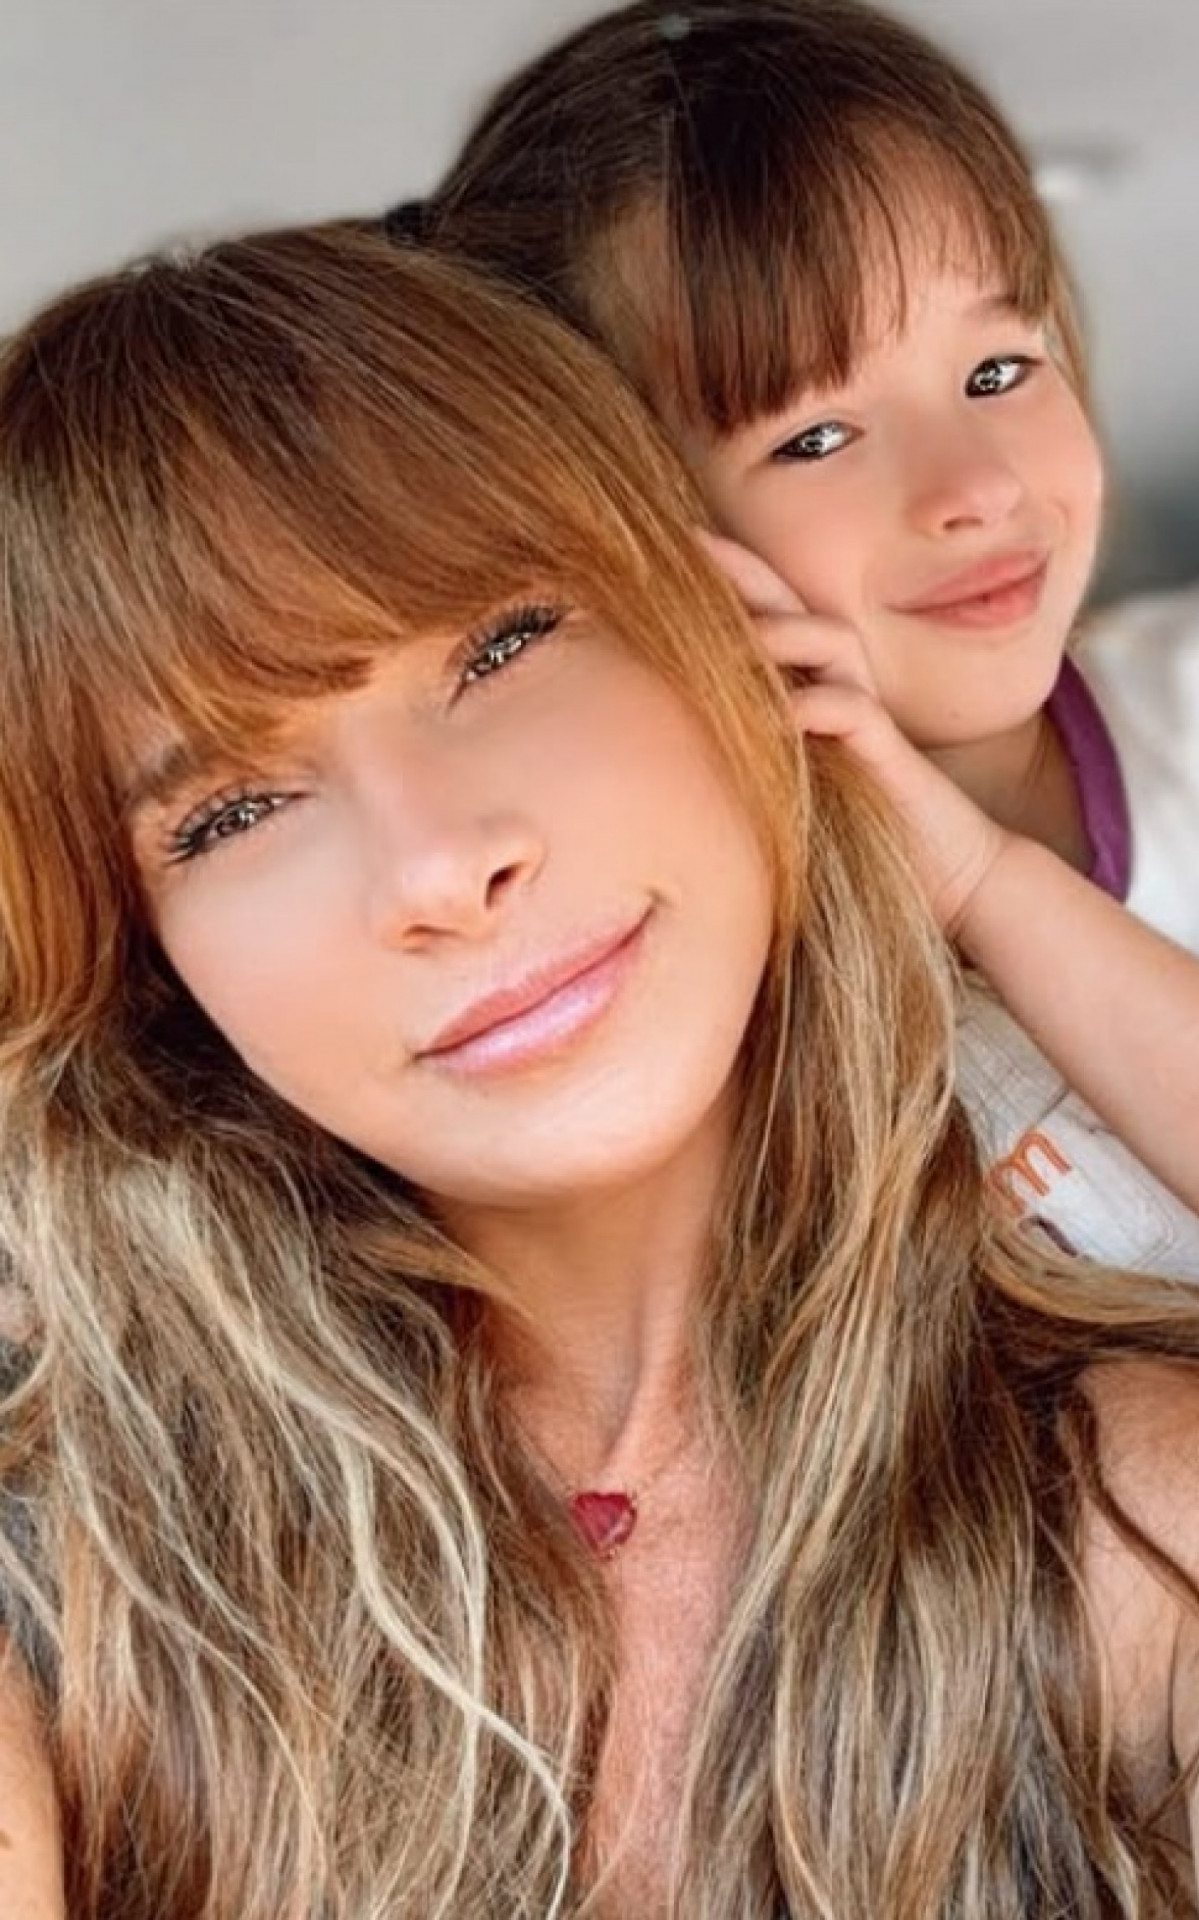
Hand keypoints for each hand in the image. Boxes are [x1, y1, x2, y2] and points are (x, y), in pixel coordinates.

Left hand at [698, 530, 1010, 933]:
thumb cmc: (863, 833)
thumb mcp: (792, 788)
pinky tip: (777, 711)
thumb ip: (750, 757)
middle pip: (798, 611)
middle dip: (749, 575)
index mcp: (818, 692)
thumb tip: (675, 747)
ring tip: (731, 633)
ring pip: (831, 646)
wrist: (950, 875)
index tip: (676, 551)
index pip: (773, 621)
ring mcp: (869, 719)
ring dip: (781, 633)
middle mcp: (844, 690)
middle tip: (695, 544)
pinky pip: (854, 713)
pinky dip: (813, 706)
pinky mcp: (889, 758)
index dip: (732, 583)